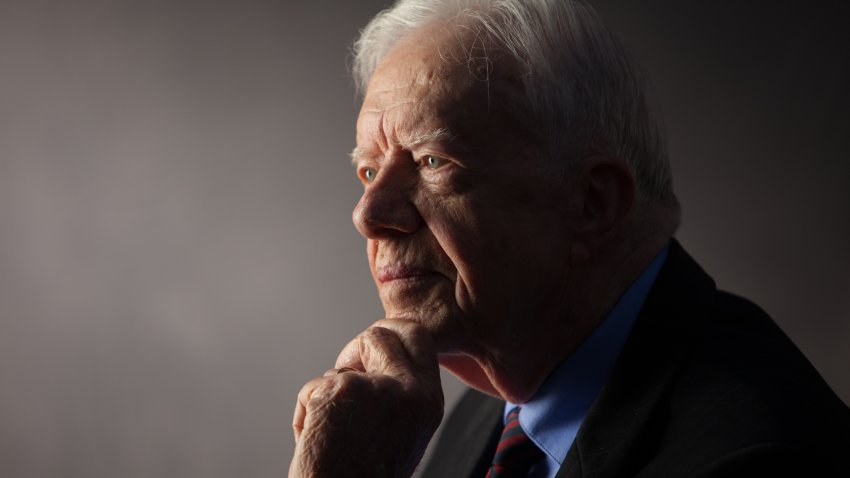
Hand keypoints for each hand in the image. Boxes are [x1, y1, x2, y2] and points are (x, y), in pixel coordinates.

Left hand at [289, 319, 443, 477]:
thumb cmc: (365, 477)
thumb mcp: (403, 430)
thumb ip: (400, 391)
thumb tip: (374, 351)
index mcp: (430, 401)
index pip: (419, 335)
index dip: (391, 336)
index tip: (372, 350)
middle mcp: (411, 390)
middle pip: (382, 332)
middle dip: (360, 344)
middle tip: (346, 369)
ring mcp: (376, 388)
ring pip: (342, 363)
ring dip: (329, 389)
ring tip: (330, 429)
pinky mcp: (339, 392)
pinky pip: (313, 388)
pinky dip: (306, 412)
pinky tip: (313, 440)